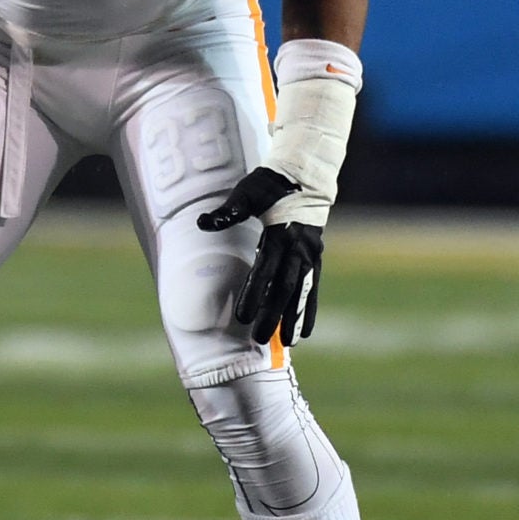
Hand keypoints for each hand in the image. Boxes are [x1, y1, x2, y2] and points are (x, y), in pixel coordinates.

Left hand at [197, 166, 326, 344]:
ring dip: (295, 318)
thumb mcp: (247, 193)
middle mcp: (299, 249)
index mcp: (280, 235)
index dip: (254, 294)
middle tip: (260, 339)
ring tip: (289, 342)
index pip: (265, 271)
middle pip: (285, 288)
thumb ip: (228, 211)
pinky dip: (309, 310)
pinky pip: (313, 289)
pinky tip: (305, 331)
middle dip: (273, 315)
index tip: (243, 317)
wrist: (304, 176)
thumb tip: (203, 222)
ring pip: (303, 292)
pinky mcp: (316, 259)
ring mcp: (310, 255)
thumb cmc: (269, 185)